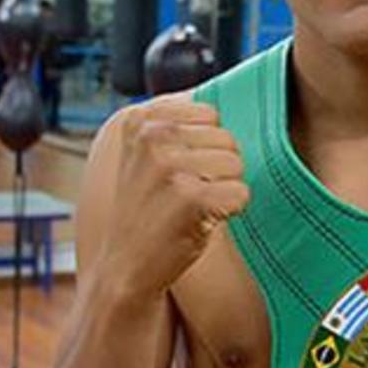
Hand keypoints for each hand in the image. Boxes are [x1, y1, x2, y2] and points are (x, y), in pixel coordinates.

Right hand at [99, 95, 249, 299]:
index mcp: (141, 120)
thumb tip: (220, 100)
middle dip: (217, 169)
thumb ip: (172, 124)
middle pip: (228, 139)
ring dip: (224, 190)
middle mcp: (153, 138)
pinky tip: (201, 221)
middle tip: (185, 196)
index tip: (178, 172)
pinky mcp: (191, 199)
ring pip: (238, 165)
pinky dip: (230, 211)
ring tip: (191, 208)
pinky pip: (242, 193)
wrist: (125, 267)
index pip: (210, 115)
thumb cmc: (146, 210)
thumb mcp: (144, 155)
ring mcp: (170, 168)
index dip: (204, 147)